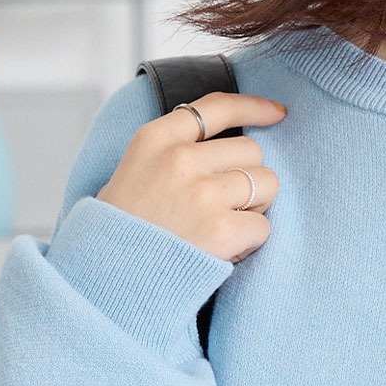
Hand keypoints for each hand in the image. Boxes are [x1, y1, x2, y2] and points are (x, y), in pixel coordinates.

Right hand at [96, 89, 286, 264]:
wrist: (107, 278)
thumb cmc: (122, 230)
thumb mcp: (134, 171)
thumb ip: (172, 151)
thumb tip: (225, 148)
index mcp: (156, 139)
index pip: (217, 107)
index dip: (254, 107)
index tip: (278, 113)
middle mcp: (180, 158)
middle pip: (251, 150)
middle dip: (248, 177)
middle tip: (225, 206)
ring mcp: (201, 192)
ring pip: (266, 183)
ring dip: (255, 208)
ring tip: (224, 227)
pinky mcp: (220, 229)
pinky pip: (263, 227)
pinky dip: (251, 242)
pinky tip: (224, 250)